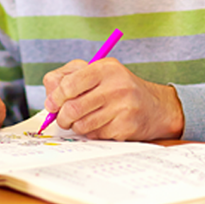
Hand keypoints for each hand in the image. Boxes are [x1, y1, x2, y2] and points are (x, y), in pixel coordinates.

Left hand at [43, 58, 184, 140]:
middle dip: (62, 117)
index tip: (52, 104)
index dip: (55, 97)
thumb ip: (68, 77)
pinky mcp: (126, 127)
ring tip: (82, 120)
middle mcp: (116, 86)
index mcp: (105, 68)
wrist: (155, 107)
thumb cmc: (118, 88)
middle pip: (73, 108)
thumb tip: (49, 99)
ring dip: (76, 126)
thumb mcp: (96, 72)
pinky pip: (95, 135)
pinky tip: (100, 125)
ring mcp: (123, 108)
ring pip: (82, 125)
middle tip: (62, 118)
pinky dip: (91, 133)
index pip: (70, 84)